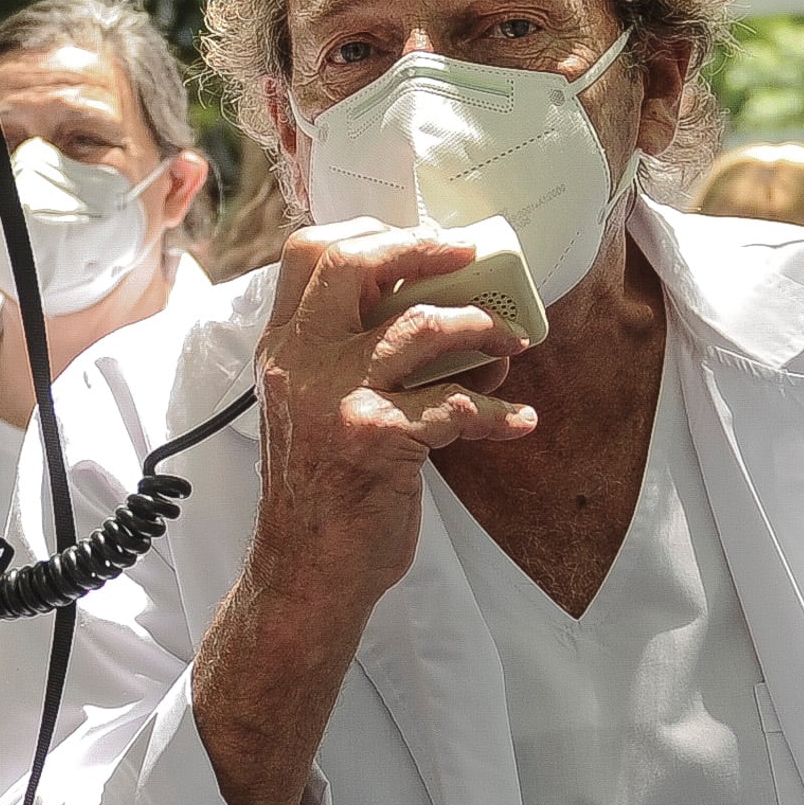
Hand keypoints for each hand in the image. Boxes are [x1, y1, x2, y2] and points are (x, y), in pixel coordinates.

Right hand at [246, 221, 540, 628]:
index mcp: (283, 347)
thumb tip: (449, 324)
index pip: (309, 252)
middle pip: (357, 263)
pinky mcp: (376, 437)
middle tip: (471, 258)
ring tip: (511, 346)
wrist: (306, 571)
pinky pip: (455, 407)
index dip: (372, 233)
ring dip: (480, 330)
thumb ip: (352, 358)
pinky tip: (520, 422)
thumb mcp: (313, 408)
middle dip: (425, 250)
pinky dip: (497, 415)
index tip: (422, 242)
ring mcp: (334, 396)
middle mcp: (299, 362)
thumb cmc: (321, 490)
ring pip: (420, 326)